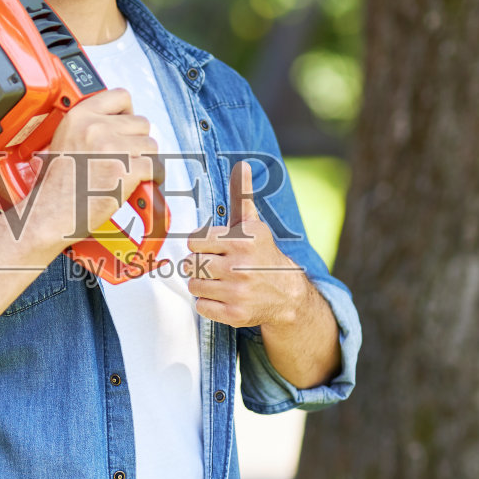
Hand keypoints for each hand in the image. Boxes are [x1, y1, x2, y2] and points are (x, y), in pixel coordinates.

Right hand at [31, 89, 160, 243]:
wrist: (51, 213)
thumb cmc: (57, 185)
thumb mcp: (65, 140)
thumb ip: (90, 126)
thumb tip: (121, 123)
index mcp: (79, 117)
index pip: (121, 96)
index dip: (128, 112)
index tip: (127, 126)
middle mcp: (96, 128)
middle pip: (141, 122)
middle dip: (137, 141)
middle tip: (127, 156)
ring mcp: (112, 148)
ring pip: (150, 145)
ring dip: (145, 159)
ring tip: (131, 171)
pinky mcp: (125, 170)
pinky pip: (155, 167)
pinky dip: (153, 177)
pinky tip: (142, 182)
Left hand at [184, 161, 307, 326]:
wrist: (287, 294)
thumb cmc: (262, 254)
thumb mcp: (253, 225)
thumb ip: (241, 196)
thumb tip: (242, 164)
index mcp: (242, 241)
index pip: (194, 241)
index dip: (200, 245)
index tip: (211, 247)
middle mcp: (240, 266)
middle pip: (192, 264)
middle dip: (199, 264)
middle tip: (214, 265)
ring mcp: (238, 292)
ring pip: (194, 285)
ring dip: (202, 283)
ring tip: (218, 280)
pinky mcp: (235, 314)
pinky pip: (201, 306)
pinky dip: (208, 302)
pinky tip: (222, 295)